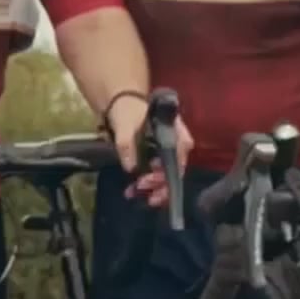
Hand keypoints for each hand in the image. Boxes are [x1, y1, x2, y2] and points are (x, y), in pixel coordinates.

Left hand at [105, 92, 169, 208]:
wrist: (122, 105)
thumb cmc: (128, 111)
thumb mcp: (126, 124)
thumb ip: (127, 144)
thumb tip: (131, 168)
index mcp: (176, 134)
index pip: (178, 159)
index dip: (165, 173)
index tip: (147, 177)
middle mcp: (177, 146)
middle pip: (174, 172)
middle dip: (158, 185)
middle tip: (139, 186)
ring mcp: (168, 155)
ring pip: (166, 178)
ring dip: (151, 189)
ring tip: (131, 193)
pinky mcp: (159, 161)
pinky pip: (157, 177)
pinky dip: (145, 186)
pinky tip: (131, 191)